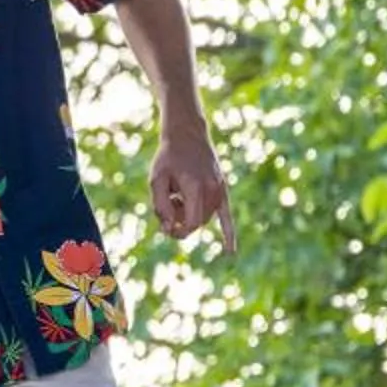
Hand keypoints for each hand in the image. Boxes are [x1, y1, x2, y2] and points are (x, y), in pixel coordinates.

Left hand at [148, 120, 234, 255]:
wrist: (187, 134)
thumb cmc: (168, 157)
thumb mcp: (156, 180)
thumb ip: (160, 206)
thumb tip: (169, 228)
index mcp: (196, 188)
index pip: (190, 224)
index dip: (176, 231)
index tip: (165, 227)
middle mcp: (212, 190)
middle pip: (197, 223)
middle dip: (181, 221)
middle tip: (168, 202)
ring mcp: (219, 189)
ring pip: (205, 218)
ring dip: (191, 216)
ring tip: (178, 196)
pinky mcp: (222, 188)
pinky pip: (227, 215)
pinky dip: (228, 233)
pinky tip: (230, 252)